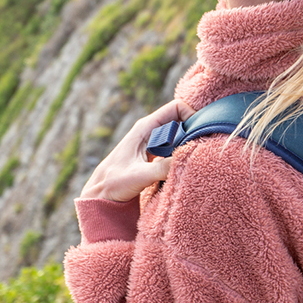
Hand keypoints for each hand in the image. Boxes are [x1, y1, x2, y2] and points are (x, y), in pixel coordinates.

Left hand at [80, 100, 194, 202]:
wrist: (100, 194)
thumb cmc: (113, 182)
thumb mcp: (139, 176)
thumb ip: (161, 169)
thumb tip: (186, 160)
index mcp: (145, 127)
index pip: (176, 108)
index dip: (192, 115)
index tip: (201, 133)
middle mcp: (150, 131)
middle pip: (181, 121)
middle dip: (193, 131)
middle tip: (203, 148)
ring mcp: (152, 143)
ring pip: (178, 136)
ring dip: (188, 144)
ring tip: (196, 158)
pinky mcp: (154, 156)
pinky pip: (174, 149)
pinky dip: (182, 155)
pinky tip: (185, 167)